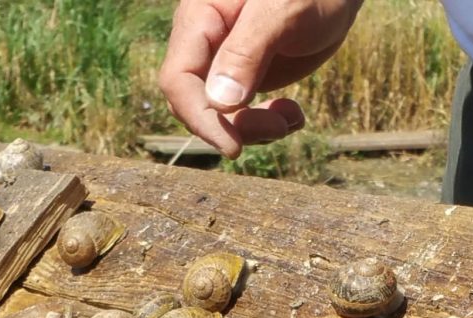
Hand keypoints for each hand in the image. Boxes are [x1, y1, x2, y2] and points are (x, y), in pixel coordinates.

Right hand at [158, 0, 362, 157]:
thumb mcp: (281, 13)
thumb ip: (248, 52)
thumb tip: (220, 101)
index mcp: (200, 17)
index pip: (178, 79)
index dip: (200, 118)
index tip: (234, 148)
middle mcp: (206, 43)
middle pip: (198, 104)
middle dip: (235, 127)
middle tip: (280, 126)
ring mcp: (224, 63)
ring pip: (221, 117)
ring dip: (256, 129)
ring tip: (292, 118)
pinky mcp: (246, 78)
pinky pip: (243, 116)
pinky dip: (268, 125)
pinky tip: (294, 114)